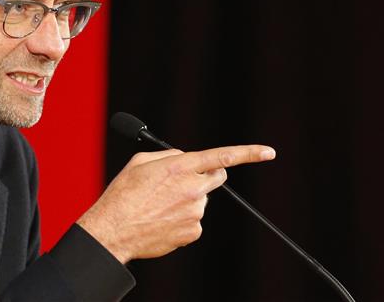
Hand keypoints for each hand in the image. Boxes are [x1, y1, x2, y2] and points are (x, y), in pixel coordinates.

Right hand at [77, 145, 275, 263]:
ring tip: (159, 205)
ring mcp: (195, 212)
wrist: (113, 230)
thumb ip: (169, 156)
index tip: (269, 152)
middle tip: (184, 181)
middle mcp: (193, 188)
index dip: (250, 153)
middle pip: (217, 177)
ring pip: (201, 199)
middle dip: (206, 176)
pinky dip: (182, 219)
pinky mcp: (193, 231)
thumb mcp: (140, 163)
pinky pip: (194, 220)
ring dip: (187, 199)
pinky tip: (162, 220)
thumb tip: (185, 159)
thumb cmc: (123, 194)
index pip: (223, 156)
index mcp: (180, 166)